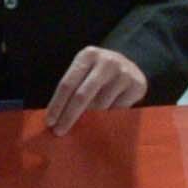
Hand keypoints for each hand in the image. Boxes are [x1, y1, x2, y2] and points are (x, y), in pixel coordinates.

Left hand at [41, 44, 156, 134]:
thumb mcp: (84, 72)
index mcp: (88, 55)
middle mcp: (106, 61)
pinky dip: (109, 118)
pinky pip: (118, 110)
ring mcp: (124, 73)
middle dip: (69, 116)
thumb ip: (73, 89)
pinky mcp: (137, 85)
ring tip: (85, 125)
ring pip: (101, 106)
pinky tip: (105, 119)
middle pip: (82, 95)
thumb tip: (58, 119)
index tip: (50, 122)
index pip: (67, 84)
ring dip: (90, 119)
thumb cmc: (98, 73)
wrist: (130, 65)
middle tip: (59, 132)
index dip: (57, 104)